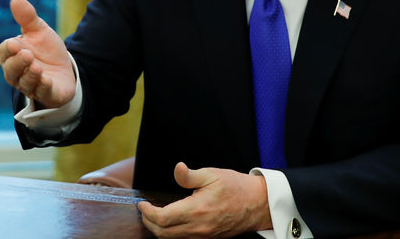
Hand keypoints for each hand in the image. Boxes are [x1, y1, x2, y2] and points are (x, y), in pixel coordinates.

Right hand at [0, 0, 74, 108]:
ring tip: (36, 66)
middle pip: (11, 70)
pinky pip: (41, 93)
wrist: (64, 70)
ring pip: (24, 83)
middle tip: (27, 54)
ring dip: (30, 75)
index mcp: (12, 56)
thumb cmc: (46, 51)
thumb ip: (28, 18)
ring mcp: (31, 85)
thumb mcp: (39, 31)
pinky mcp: (46, 94)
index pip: (4, 52)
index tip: (15, 42)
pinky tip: (46, 79)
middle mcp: (17, 73)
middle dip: (18, 62)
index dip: (9, 49)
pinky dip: (42, 87)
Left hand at [138, 162, 271, 237]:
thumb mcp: (212, 174)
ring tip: (155, 215)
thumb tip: (177, 168)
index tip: (142, 203)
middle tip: (145, 210)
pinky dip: (171, 233)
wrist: (257, 204)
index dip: (147, 212)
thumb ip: (190, 175)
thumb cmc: (236, 187)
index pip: (161, 219)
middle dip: (149, 222)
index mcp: (197, 210)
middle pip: (162, 233)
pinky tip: (171, 222)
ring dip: (159, 229)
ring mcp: (203, 236)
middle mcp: (197, 227)